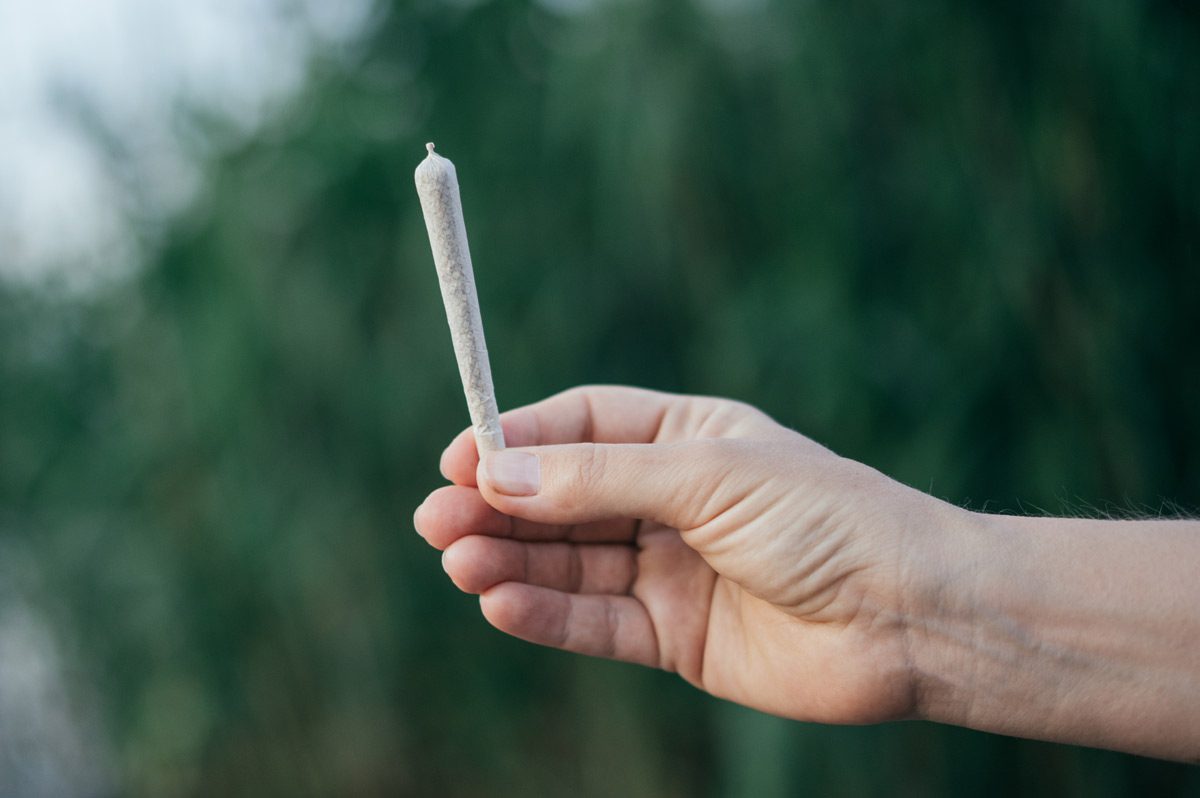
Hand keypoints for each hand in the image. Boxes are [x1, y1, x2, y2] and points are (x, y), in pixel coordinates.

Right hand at [414, 385, 964, 724]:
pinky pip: (595, 623)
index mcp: (686, 437)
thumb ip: (600, 478)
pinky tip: (500, 603)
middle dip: (498, 507)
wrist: (909, 617)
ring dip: (509, 560)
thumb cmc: (826, 519)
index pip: (580, 427)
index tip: (461, 458)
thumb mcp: (706, 474)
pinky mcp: (675, 637)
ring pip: (569, 562)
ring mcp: (671, 570)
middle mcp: (672, 501)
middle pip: (562, 498)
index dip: (518, 441)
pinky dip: (546, 614)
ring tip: (457, 561)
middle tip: (434, 519)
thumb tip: (499, 473)